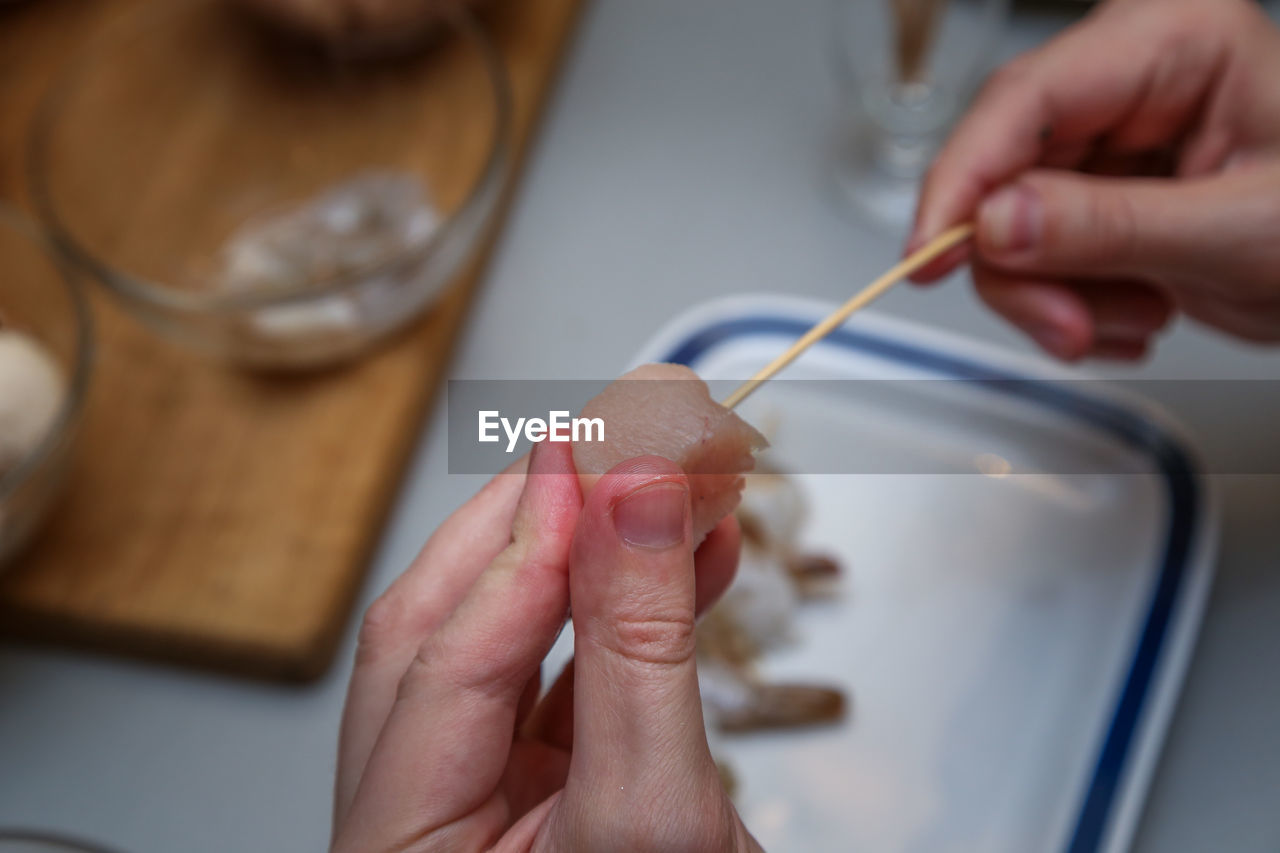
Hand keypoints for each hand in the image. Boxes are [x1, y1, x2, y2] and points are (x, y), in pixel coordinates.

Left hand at [331, 442, 761, 852]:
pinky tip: (694, 556)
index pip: (443, 657)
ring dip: (599, 555)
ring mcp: (486, 800)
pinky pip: (579, 674)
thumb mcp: (656, 816)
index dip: (524, 541)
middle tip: (614, 440)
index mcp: (396, 847)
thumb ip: (639, 653)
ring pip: (520, 640)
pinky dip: (635, 610)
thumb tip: (634, 498)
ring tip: (676, 485)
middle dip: (545, 524)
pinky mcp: (554, 787)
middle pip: (456, 627)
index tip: (589, 449)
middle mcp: (420, 817)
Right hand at [907, 0, 1279, 360]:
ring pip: (1011, 223)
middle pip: (1005, 167)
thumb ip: (1109, 226)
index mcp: (1175, 44)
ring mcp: (1114, 142)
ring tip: (1132, 321)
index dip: (964, 177)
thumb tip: (995, 224)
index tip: (930, 255)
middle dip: (1024, 264)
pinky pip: (1040, 254)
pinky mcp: (1103, 196)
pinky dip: (1076, 303)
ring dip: (1057, 296)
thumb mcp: (1237, 231)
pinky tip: (1140, 310)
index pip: (1026, 98)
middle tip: (1066, 328)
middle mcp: (1132, 82)